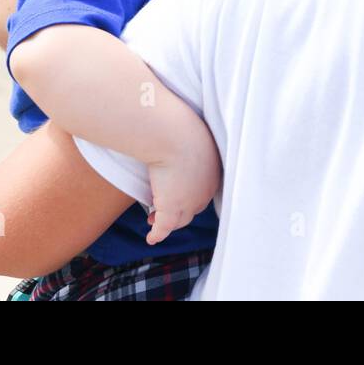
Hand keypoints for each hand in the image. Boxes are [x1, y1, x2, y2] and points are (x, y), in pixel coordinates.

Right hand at [143, 116, 221, 245]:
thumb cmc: (180, 126)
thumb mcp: (190, 133)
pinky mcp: (171, 208)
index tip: (179, 191)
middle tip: (165, 209)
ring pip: (179, 218)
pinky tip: (150, 237)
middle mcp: (205, 189)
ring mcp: (189, 201)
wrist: (174, 135)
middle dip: (181, 210)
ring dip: (167, 222)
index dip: (192, 192)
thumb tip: (177, 131)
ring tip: (152, 220)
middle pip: (194, 206)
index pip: (203, 187)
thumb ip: (187, 138)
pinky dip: (157, 233)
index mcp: (213, 170)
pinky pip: (164, 227)